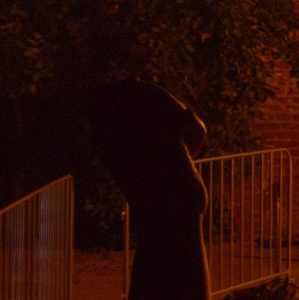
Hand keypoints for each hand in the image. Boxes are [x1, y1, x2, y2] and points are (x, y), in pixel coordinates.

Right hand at [88, 80, 206, 215]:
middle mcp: (114, 129)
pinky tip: (191, 155)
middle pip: (140, 90)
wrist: (166, 220)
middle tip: (174, 125)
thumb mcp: (130, 153)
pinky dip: (197, 135)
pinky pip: (189, 117)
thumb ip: (127, 120)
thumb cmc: (151, 189)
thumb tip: (133, 79)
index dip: (124, 91)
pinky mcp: (165, 132)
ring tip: (182, 145)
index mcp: (101, 136)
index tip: (144, 112)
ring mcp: (139, 128)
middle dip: (163, 103)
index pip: (100, 94)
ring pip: (168, 101)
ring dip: (181, 119)